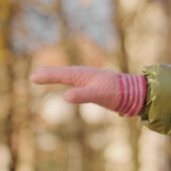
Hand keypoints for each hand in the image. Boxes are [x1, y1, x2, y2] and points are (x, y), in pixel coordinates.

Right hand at [30, 66, 145, 116]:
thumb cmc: (117, 93)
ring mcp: (92, 80)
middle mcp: (87, 75)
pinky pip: (79, 82)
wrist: (135, 92)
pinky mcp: (98, 86)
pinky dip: (70, 82)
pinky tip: (71, 87)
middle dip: (51, 74)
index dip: (48, 76)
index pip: (62, 75)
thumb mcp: (99, 95)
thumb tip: (65, 96)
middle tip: (35, 75)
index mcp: (84, 75)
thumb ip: (83, 95)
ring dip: (58, 76)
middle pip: (65, 73)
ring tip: (46, 76)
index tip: (34, 76)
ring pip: (71, 76)